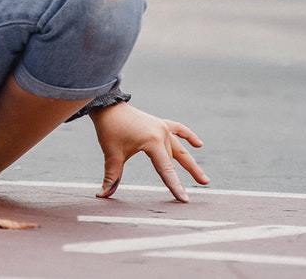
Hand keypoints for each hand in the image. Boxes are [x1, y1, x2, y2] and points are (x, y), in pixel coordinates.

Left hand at [90, 103, 208, 201]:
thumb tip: (102, 195)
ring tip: (203, 179)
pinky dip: (188, 136)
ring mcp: (162, 127)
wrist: (106, 106)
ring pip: (178, 148)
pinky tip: (198, 144)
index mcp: (152, 142)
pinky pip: (178, 129)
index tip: (184, 199)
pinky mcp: (159, 123)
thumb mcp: (112, 154)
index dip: (174, 186)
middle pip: (176, 159)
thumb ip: (112, 176)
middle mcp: (161, 134)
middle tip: (201, 189)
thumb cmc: (109, 130)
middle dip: (187, 175)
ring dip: (189, 163)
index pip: (166, 169)